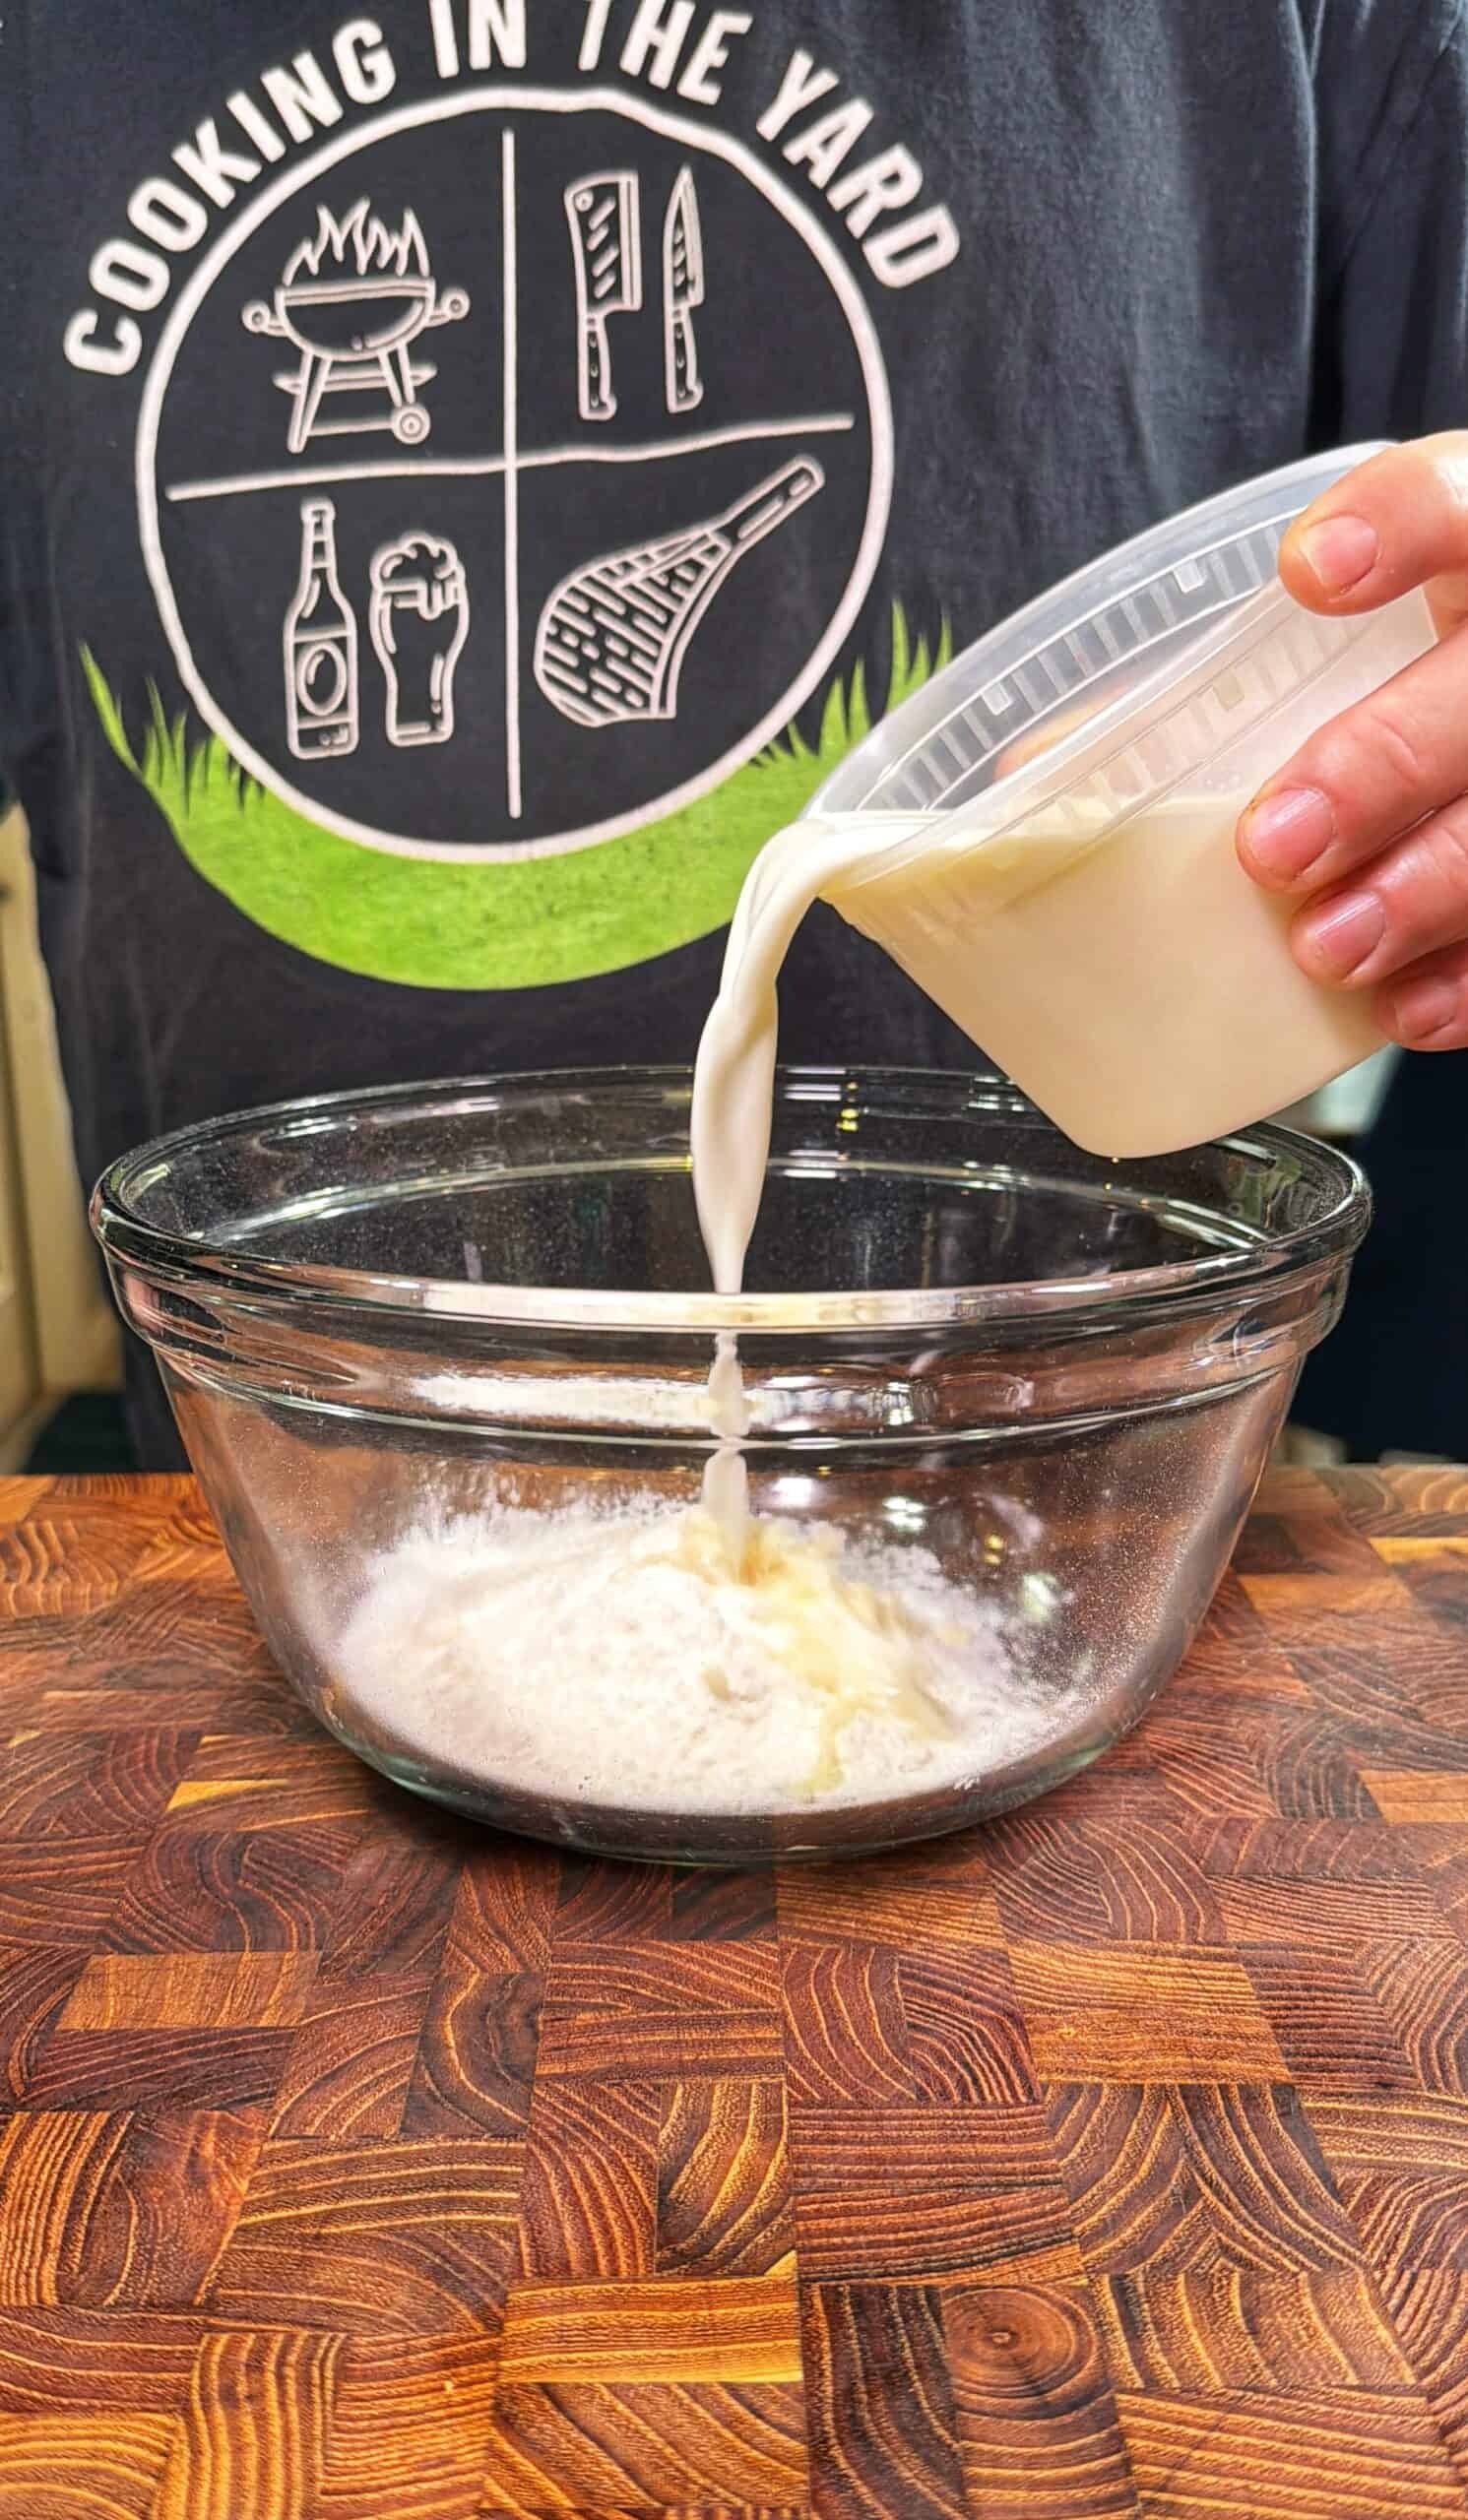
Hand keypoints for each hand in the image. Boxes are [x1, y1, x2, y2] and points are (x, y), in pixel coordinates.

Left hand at [1236, 434, 1467, 1048]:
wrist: (1454, 757)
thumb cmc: (1361, 703)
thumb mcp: (1306, 660)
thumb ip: (1202, 693)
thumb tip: (1033, 778)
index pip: (1457, 502)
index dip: (1396, 528)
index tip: (1305, 575)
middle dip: (1379, 767)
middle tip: (1274, 847)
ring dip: (1423, 889)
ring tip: (1325, 948)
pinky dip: (1467, 979)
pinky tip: (1400, 1008)